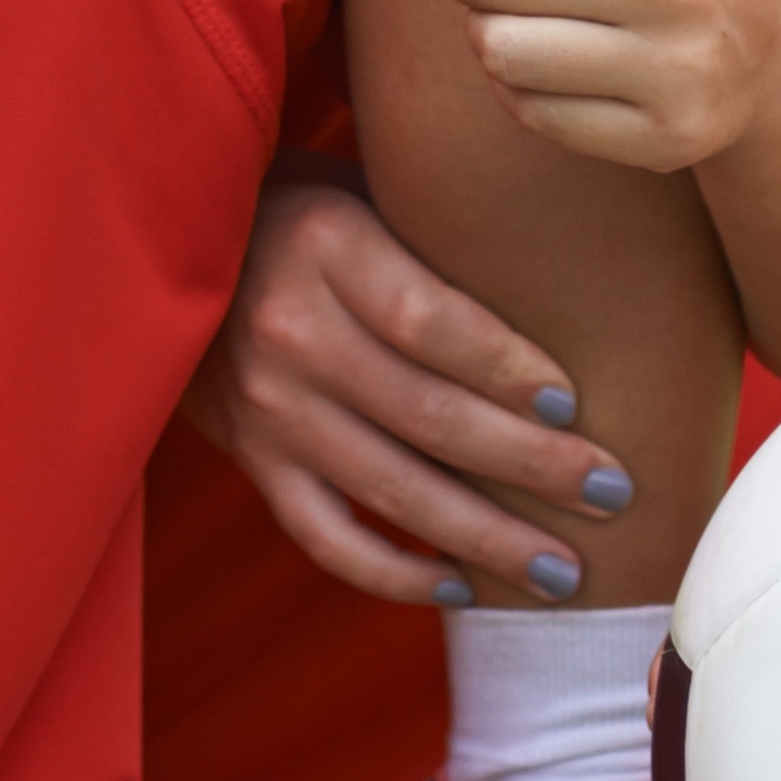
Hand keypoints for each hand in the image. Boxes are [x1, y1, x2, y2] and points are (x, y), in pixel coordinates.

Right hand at [186, 173, 642, 607]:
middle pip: (428, 414)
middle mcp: (290, 332)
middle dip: (532, 464)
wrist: (165, 252)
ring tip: (563, 572)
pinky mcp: (252, 462)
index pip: (429, 321)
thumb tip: (573, 290)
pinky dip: (395, 574)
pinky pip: (327, 537)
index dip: (506, 367)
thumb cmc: (301, 214)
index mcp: (323, 247)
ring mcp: (266, 408)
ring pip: (390, 490)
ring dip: (486, 537)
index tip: (574, 402)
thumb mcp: (359, 192)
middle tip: (614, 493)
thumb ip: (436, 242)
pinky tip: (462, 588)